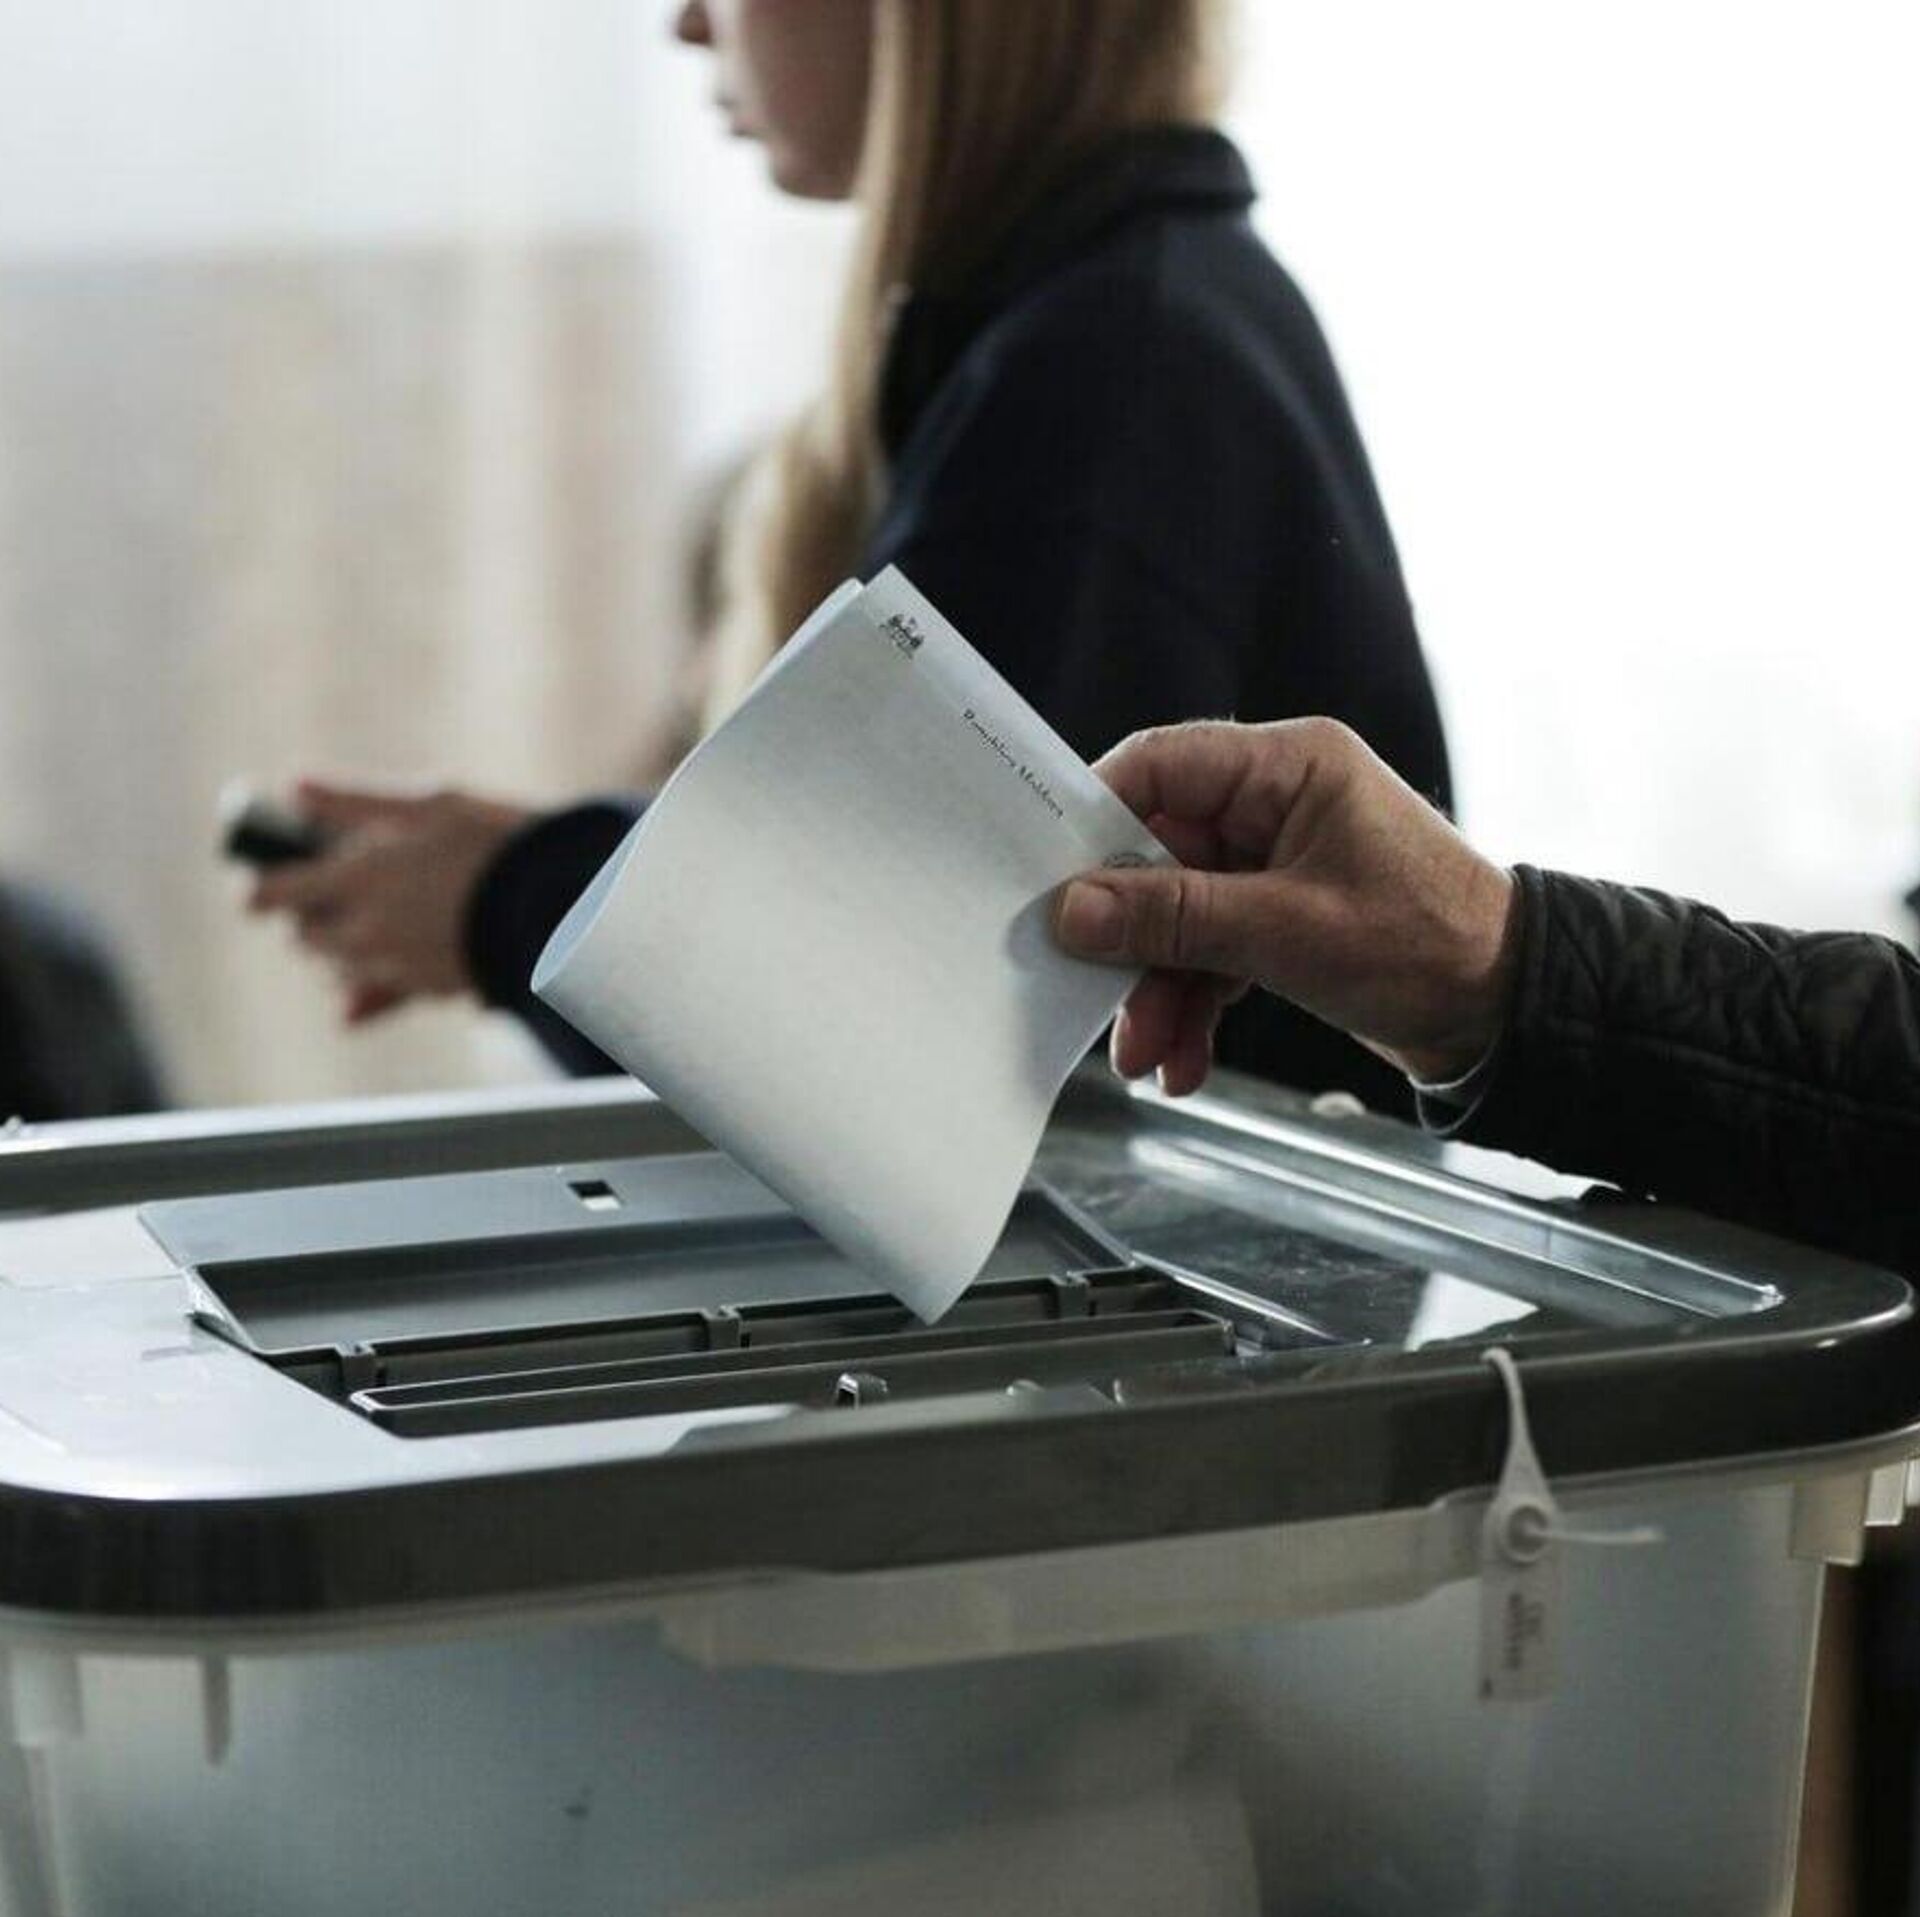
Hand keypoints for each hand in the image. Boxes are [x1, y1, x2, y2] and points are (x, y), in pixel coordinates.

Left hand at [247, 780, 533, 1023]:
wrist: (562, 906)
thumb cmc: (497, 843)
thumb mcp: (430, 802)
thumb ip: (353, 801)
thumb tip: (293, 788)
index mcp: (355, 881)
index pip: (268, 897)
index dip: (260, 888)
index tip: (266, 880)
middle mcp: (365, 932)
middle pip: (302, 938)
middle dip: (309, 916)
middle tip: (336, 888)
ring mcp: (395, 967)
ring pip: (337, 969)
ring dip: (342, 947)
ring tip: (379, 917)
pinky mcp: (427, 990)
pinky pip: (376, 997)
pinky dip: (371, 983)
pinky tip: (390, 960)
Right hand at [1052, 719, 1519, 1095]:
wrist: (1513, 1014)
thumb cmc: (1434, 946)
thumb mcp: (1287, 932)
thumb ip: (1175, 917)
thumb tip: (1076, 909)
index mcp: (1291, 765)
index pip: (1161, 767)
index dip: (1096, 818)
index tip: (1050, 878)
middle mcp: (1280, 802)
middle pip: (1161, 855)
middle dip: (1132, 940)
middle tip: (1097, 996)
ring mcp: (1280, 861)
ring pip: (1182, 914)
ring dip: (1160, 987)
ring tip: (1149, 1056)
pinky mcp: (1284, 915)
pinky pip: (1213, 948)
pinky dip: (1196, 1002)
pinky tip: (1186, 1058)